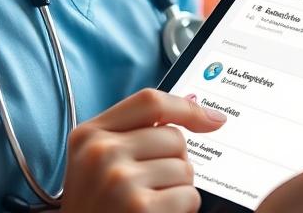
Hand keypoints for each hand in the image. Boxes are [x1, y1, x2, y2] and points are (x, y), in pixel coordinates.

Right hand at [60, 88, 226, 211]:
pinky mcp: (140, 207)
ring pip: (185, 168)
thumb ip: (134, 132)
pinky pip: (189, 196)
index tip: (213, 119)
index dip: (186, 108)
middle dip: (175, 162)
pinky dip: (183, 209)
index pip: (149, 102)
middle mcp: (102, 152)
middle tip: (151, 186)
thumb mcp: (97, 162)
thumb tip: (203, 115)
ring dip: (177, 189)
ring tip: (150, 203)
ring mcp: (120, 179)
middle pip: (174, 137)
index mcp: (89, 134)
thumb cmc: (97, 207)